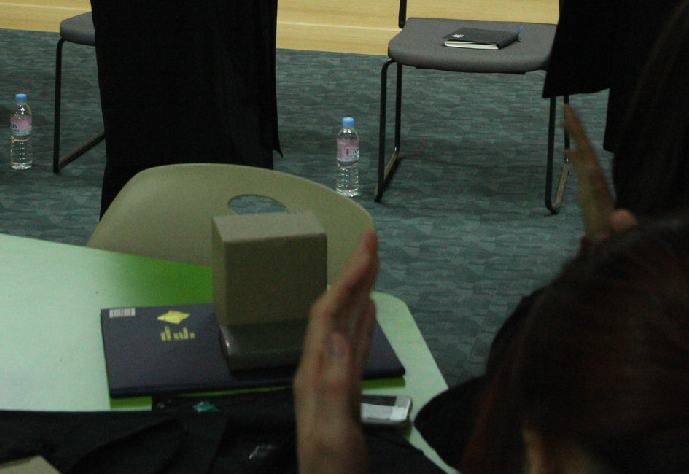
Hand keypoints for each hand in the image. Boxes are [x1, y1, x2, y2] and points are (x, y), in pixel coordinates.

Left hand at [293, 231, 377, 473]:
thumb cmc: (333, 472)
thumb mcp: (334, 434)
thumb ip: (335, 387)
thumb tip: (340, 335)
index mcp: (315, 374)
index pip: (329, 313)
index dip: (348, 278)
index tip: (369, 247)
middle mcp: (320, 371)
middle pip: (335, 310)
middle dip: (352, 273)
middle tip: (372, 238)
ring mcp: (332, 382)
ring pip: (346, 324)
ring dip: (359, 291)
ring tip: (373, 263)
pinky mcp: (346, 395)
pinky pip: (354, 347)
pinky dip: (363, 323)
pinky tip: (370, 310)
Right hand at [563, 105, 637, 249]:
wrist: (614, 244)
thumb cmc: (614, 239)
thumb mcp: (618, 233)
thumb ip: (622, 225)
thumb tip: (620, 216)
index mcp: (599, 186)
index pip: (589, 159)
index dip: (580, 142)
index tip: (572, 118)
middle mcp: (595, 181)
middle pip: (585, 151)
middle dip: (576, 129)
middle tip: (566, 108)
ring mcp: (592, 185)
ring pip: (582, 156)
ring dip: (575, 137)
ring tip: (565, 120)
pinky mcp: (588, 192)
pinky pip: (580, 170)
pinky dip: (574, 159)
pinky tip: (567, 151)